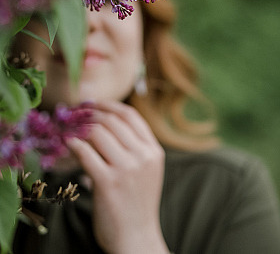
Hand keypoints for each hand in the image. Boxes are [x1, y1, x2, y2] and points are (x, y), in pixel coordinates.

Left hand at [67, 100, 168, 253]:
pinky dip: (73, 144)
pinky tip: (67, 143)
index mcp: (154, 151)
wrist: (136, 239)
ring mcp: (127, 169)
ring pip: (98, 133)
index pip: (131, 116)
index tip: (93, 103)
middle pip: (112, 121)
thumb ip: (133, 147)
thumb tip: (102, 124)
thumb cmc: (137, 203)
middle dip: (90, 113)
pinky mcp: (109, 183)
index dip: (109, 105)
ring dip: (80, 127)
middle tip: (75, 113)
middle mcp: (143, 156)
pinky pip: (85, 153)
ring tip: (69, 128)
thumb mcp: (146, 171)